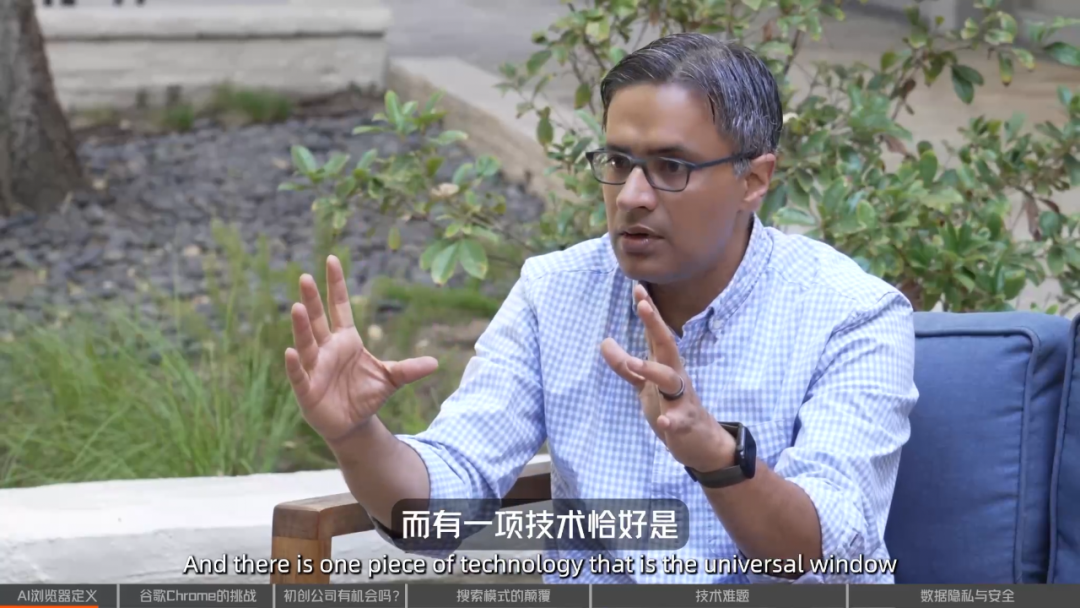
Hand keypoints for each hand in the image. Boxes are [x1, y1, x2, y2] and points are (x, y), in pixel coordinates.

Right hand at [285, 255, 438, 446]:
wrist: (353, 423)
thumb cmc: (366, 395)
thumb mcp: (391, 379)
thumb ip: (409, 369)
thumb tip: (436, 363)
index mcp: (346, 340)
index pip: (339, 307)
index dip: (336, 284)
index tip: (332, 259)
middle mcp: (327, 349)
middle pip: (318, 320)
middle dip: (312, 299)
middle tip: (305, 276)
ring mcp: (315, 368)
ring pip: (306, 343)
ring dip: (301, 326)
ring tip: (297, 306)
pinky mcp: (307, 390)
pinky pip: (299, 374)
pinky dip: (295, 365)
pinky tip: (291, 352)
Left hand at [600, 284, 734, 471]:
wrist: (700, 441)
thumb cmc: (671, 406)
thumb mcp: (644, 385)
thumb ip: (625, 365)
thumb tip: (604, 342)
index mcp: (666, 365)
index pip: (656, 334)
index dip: (648, 312)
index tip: (638, 288)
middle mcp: (676, 376)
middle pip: (666, 347)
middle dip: (656, 325)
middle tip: (643, 305)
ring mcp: (682, 399)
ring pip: (670, 380)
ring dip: (653, 370)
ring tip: (635, 364)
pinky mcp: (685, 423)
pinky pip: (678, 421)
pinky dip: (671, 421)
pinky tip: (664, 422)